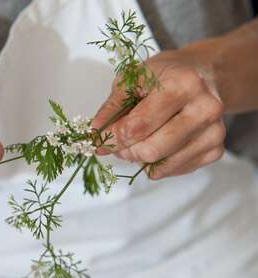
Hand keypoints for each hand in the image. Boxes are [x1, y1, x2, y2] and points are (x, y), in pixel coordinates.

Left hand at [92, 48, 225, 178]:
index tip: (98, 139)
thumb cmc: (163, 76)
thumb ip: (111, 108)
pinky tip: (157, 142)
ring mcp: (214, 132)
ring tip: (137, 139)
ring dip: (139, 158)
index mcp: (183, 85)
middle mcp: (204, 109)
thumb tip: (95, 134)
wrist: (203, 75)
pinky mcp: (216, 150)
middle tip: (118, 141)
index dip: (111, 138)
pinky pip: (173, 170)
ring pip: (161, 165)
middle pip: (150, 150)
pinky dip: (156, 163)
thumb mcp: (131, 79)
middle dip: (125, 150)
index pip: (137, 127)